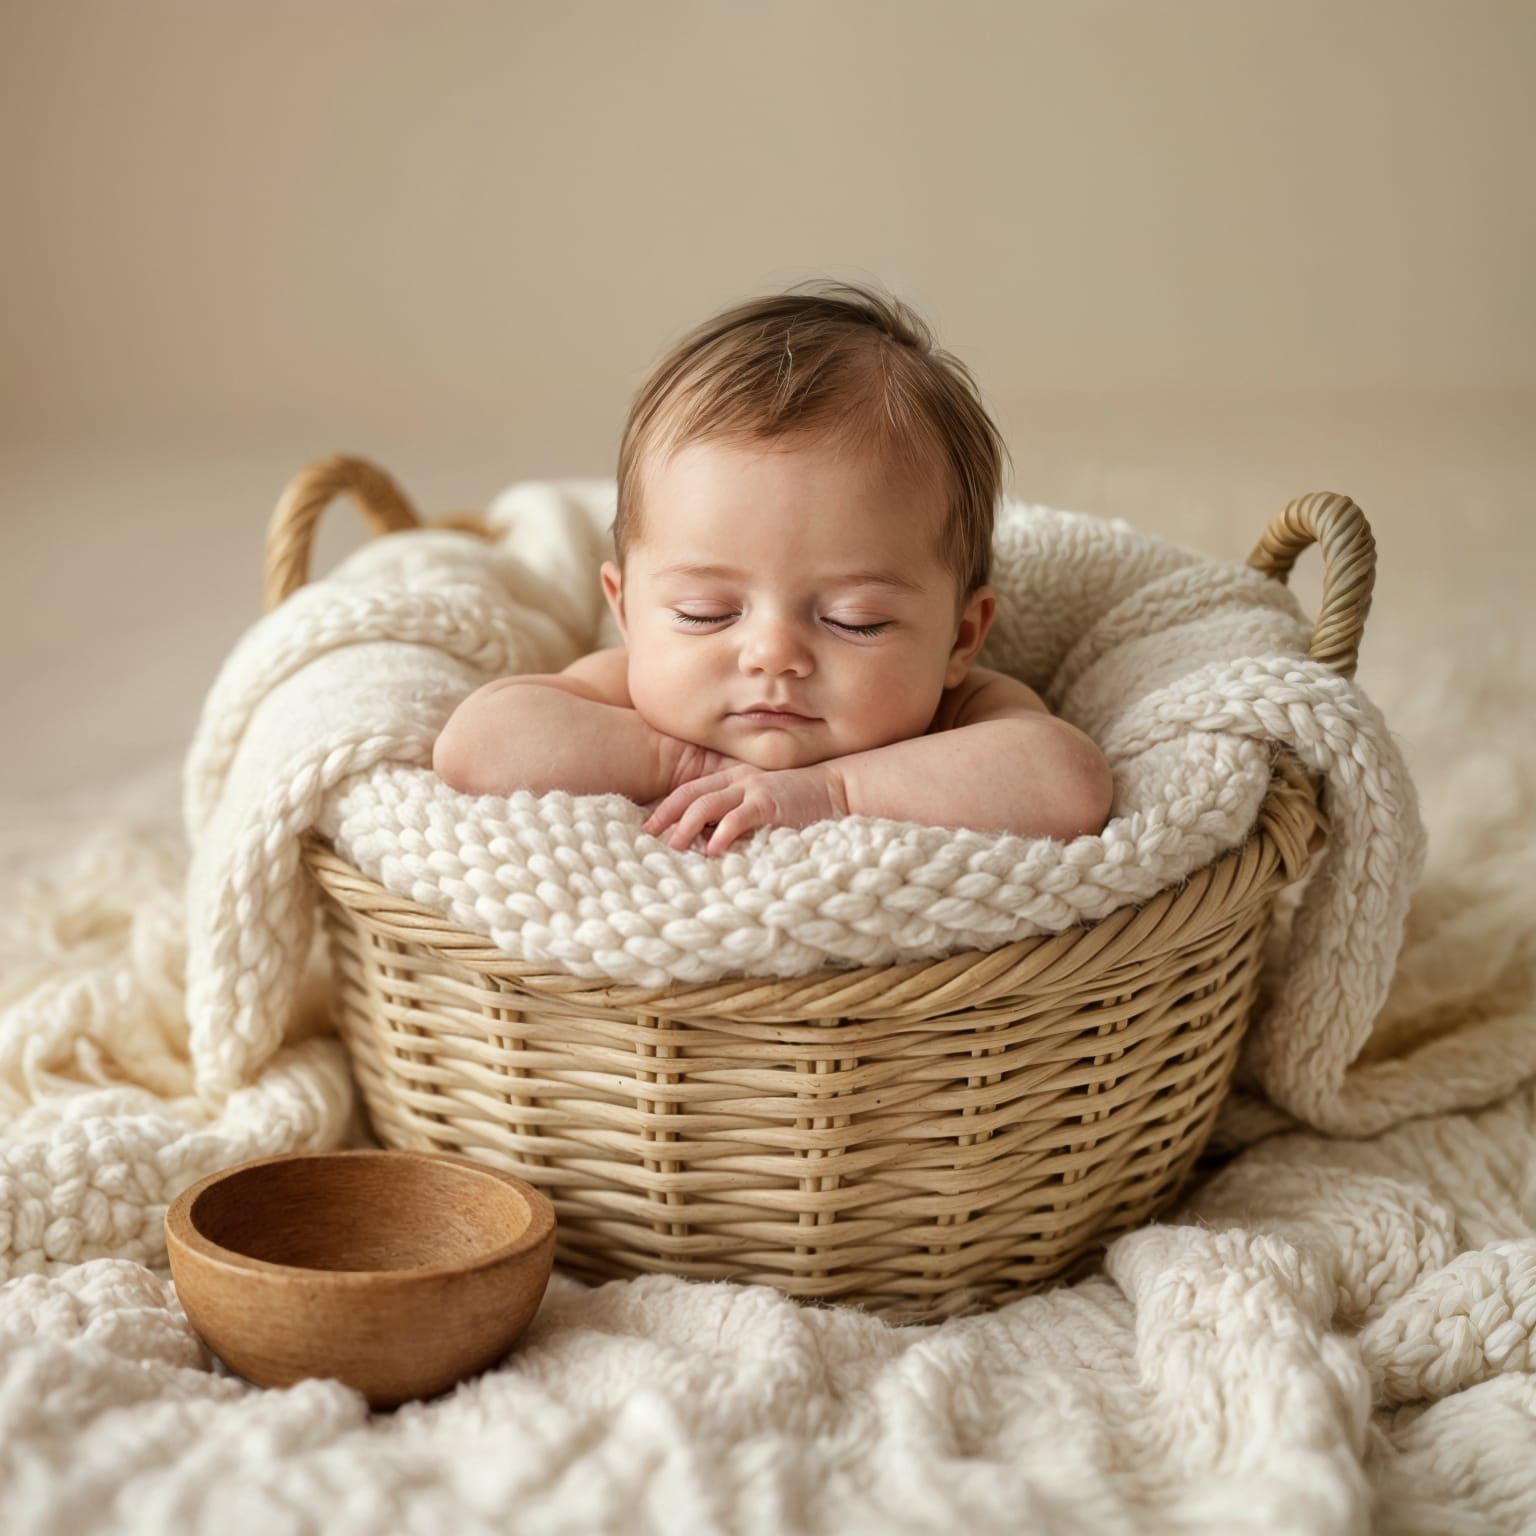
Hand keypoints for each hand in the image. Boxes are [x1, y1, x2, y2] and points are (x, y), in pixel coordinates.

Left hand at [643, 761, 848, 855]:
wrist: (836, 789)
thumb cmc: (797, 802)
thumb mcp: (759, 802)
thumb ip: (734, 814)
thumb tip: (705, 839)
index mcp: (732, 777)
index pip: (690, 790)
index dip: (666, 807)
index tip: (648, 826)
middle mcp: (738, 779)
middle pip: (691, 794)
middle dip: (666, 815)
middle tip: (648, 836)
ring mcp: (753, 789)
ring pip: (708, 804)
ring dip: (687, 826)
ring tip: (674, 846)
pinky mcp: (770, 804)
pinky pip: (740, 817)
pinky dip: (723, 832)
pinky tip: (712, 849)